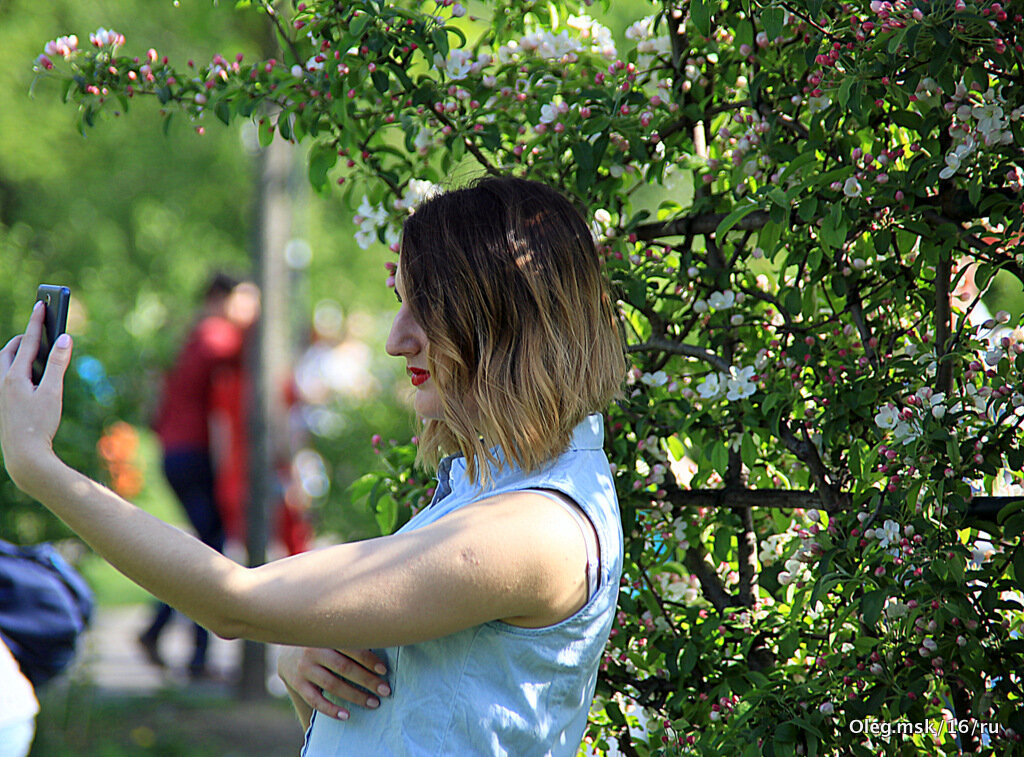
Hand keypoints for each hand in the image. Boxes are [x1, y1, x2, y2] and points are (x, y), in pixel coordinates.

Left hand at [0, 302, 72, 492]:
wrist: (23, 455)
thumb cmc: (39, 424)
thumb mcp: (53, 393)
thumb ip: (58, 364)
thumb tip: (63, 339)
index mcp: (14, 376)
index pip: (27, 341)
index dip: (36, 322)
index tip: (41, 304)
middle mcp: (1, 381)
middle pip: (9, 350)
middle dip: (23, 338)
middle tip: (39, 333)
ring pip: (3, 363)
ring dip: (17, 354)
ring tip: (34, 353)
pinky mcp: (1, 403)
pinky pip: (4, 377)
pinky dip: (15, 369)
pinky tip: (28, 379)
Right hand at [277, 646, 390, 721]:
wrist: (287, 642)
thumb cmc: (321, 637)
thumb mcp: (331, 632)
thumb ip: (349, 638)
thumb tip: (380, 646)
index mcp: (326, 635)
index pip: (351, 648)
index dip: (369, 660)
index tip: (384, 670)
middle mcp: (313, 651)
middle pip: (344, 668)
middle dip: (367, 680)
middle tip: (385, 690)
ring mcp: (304, 668)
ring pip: (332, 685)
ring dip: (355, 696)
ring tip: (373, 703)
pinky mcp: (297, 683)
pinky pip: (315, 700)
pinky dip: (331, 710)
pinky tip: (346, 715)